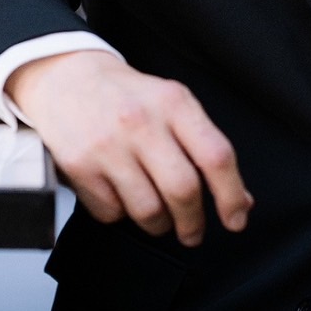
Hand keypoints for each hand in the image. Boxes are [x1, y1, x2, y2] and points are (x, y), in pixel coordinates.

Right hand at [6, 50, 253, 245]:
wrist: (68, 78)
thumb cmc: (130, 97)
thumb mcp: (174, 105)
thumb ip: (206, 148)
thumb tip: (242, 199)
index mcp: (175, 103)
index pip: (215, 155)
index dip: (232, 195)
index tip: (237, 219)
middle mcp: (142, 122)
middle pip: (183, 190)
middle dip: (193, 222)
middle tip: (193, 232)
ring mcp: (108, 145)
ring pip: (148, 211)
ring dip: (159, 225)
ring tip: (159, 217)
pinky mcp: (79, 166)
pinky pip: (112, 214)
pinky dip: (123, 215)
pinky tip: (123, 196)